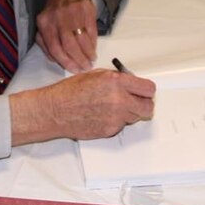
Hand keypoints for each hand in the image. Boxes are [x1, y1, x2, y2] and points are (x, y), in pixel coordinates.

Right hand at [10, 69, 155, 144]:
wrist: (56, 110)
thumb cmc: (70, 92)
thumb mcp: (96, 75)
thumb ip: (117, 78)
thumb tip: (131, 82)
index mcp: (116, 82)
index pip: (148, 89)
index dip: (146, 90)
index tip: (144, 91)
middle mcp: (119, 99)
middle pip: (148, 107)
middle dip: (143, 104)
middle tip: (136, 101)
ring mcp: (115, 117)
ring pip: (136, 117)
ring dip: (130, 113)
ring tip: (113, 107)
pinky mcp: (110, 130)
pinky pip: (122, 126)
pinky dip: (117, 121)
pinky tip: (103, 115)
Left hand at [35, 0, 97, 72]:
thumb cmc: (55, 14)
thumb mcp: (45, 26)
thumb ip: (45, 43)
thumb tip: (55, 60)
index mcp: (45, 23)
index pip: (54, 48)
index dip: (65, 62)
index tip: (74, 69)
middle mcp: (58, 18)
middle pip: (69, 45)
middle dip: (78, 60)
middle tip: (85, 67)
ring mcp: (72, 13)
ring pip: (81, 39)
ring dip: (88, 53)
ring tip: (91, 61)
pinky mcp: (86, 10)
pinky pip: (91, 31)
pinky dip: (93, 43)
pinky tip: (93, 50)